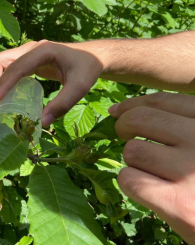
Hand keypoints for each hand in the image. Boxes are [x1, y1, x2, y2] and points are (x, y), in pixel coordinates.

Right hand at [0, 40, 104, 126]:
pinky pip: (8, 68)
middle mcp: (31, 49)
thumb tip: (42, 122)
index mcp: (42, 51)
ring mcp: (28, 53)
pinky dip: (3, 81)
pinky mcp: (28, 60)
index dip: (2, 84)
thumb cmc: (87, 68)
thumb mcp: (80, 87)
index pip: (15, 67)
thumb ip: (63, 104)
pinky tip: (8, 96)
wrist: (93, 56)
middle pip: (0, 60)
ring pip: (0, 63)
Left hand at [110, 92, 194, 242]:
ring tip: (152, 172)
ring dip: (134, 162)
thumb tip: (118, 109)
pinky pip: (130, 180)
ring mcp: (191, 171)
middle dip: (124, 127)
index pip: (162, 101)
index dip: (132, 104)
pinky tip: (148, 191)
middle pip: (140, 120)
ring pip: (132, 151)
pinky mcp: (179, 203)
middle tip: (126, 138)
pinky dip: (131, 184)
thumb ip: (180, 122)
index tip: (118, 111)